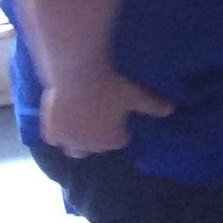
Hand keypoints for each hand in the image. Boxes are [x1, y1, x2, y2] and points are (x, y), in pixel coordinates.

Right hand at [41, 73, 173, 157]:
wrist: (77, 74)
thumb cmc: (111, 86)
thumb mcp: (136, 95)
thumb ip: (153, 105)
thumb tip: (172, 110)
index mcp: (110, 141)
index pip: (119, 141)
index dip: (120, 128)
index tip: (120, 115)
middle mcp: (88, 146)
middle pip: (95, 148)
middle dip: (99, 138)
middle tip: (101, 118)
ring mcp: (67, 140)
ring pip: (73, 149)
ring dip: (78, 140)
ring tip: (81, 123)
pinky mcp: (50, 130)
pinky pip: (53, 139)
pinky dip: (57, 134)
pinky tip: (62, 122)